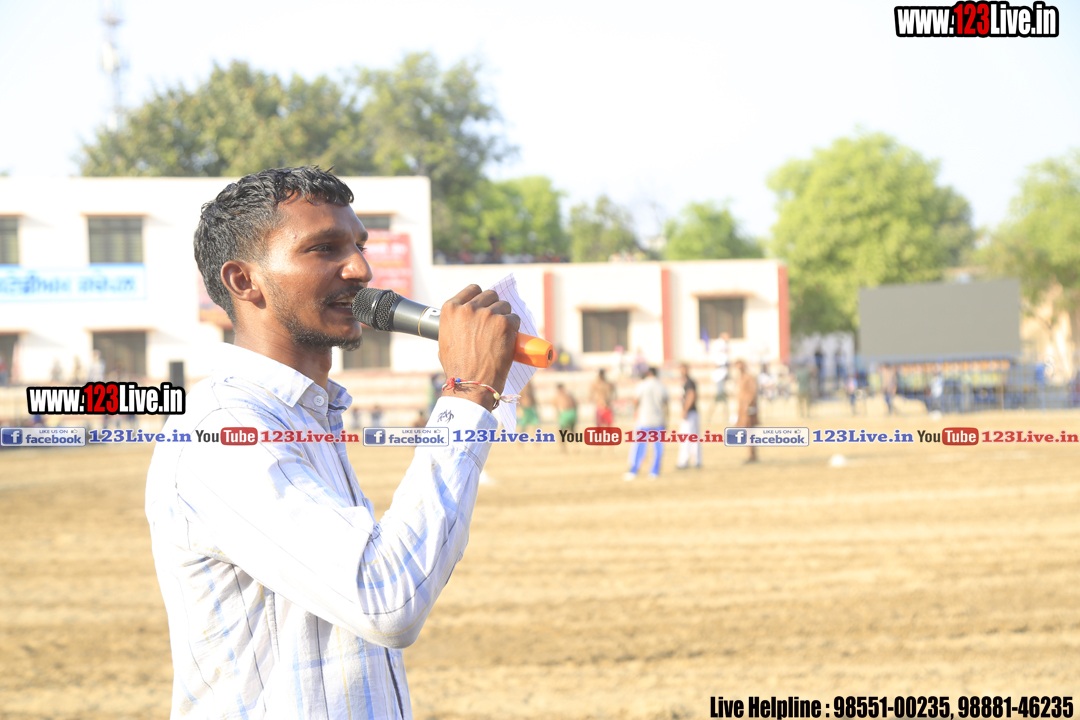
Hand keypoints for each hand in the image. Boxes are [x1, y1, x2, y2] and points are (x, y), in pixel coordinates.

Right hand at [438, 285, 519, 411]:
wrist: (471, 384)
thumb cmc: (457, 367)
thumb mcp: (445, 340)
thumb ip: (456, 323)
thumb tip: (466, 319)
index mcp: (451, 309)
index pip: (473, 290)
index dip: (480, 298)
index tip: (484, 306)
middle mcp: (469, 308)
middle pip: (490, 295)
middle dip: (494, 306)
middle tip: (494, 323)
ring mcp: (488, 314)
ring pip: (504, 305)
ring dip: (505, 317)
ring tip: (501, 334)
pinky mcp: (505, 323)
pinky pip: (515, 318)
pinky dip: (514, 328)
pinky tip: (509, 339)